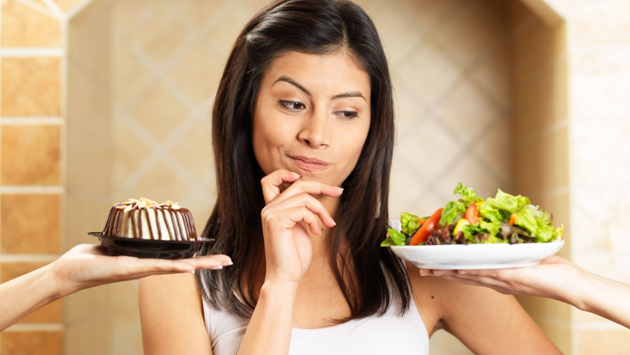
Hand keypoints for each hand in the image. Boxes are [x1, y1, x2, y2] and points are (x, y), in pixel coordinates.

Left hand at [50, 244, 231, 295]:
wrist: (69, 272)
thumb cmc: (90, 259)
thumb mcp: (114, 243)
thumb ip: (126, 236)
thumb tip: (132, 223)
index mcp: (146, 261)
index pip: (177, 259)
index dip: (197, 258)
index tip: (215, 255)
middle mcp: (147, 268)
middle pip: (183, 265)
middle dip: (206, 264)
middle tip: (228, 261)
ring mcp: (140, 269)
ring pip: (175, 267)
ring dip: (198, 266)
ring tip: (218, 263)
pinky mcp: (129, 268)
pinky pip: (156, 267)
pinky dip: (174, 268)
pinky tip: (188, 268)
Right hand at [260, 169, 341, 287]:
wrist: (286, 278)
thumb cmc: (294, 257)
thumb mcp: (300, 228)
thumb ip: (302, 211)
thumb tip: (314, 196)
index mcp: (271, 209)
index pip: (270, 180)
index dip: (285, 174)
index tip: (304, 178)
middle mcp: (268, 209)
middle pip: (297, 184)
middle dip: (321, 186)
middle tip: (339, 191)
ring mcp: (270, 214)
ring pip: (304, 196)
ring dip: (321, 209)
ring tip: (327, 224)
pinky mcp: (276, 222)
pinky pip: (303, 210)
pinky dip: (315, 219)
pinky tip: (317, 232)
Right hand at [419, 256, 584, 303]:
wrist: (570, 284)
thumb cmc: (551, 269)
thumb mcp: (526, 254)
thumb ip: (510, 247)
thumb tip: (499, 230)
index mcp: (497, 277)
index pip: (467, 273)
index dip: (448, 269)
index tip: (431, 265)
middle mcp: (497, 281)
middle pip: (462, 276)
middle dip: (440, 273)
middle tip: (421, 270)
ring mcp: (503, 280)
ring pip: (470, 275)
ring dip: (449, 272)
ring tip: (431, 269)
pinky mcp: (513, 277)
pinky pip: (488, 273)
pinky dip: (472, 271)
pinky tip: (458, 268)